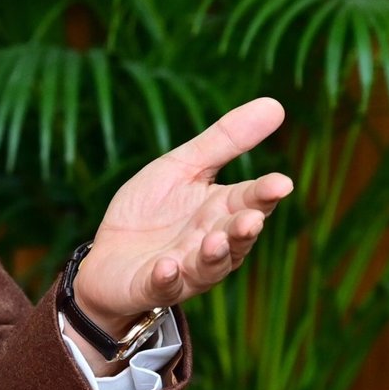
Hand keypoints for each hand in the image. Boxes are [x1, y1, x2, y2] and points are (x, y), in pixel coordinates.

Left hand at [73, 97, 293, 332]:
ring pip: (207, 266)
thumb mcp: (183, 167)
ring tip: (215, 240)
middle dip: (243, 229)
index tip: (281, 182)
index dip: (264, 194)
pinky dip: (167, 277)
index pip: (249, 201)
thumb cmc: (152, 212)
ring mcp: (184, 269)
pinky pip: (163, 285)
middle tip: (252, 218)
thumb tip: (276, 104)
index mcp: (220, 211)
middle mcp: (210, 243)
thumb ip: (225, 141)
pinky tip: (167, 266)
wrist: (107, 258)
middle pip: (234, 237)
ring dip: (213, 255)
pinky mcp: (152, 285)